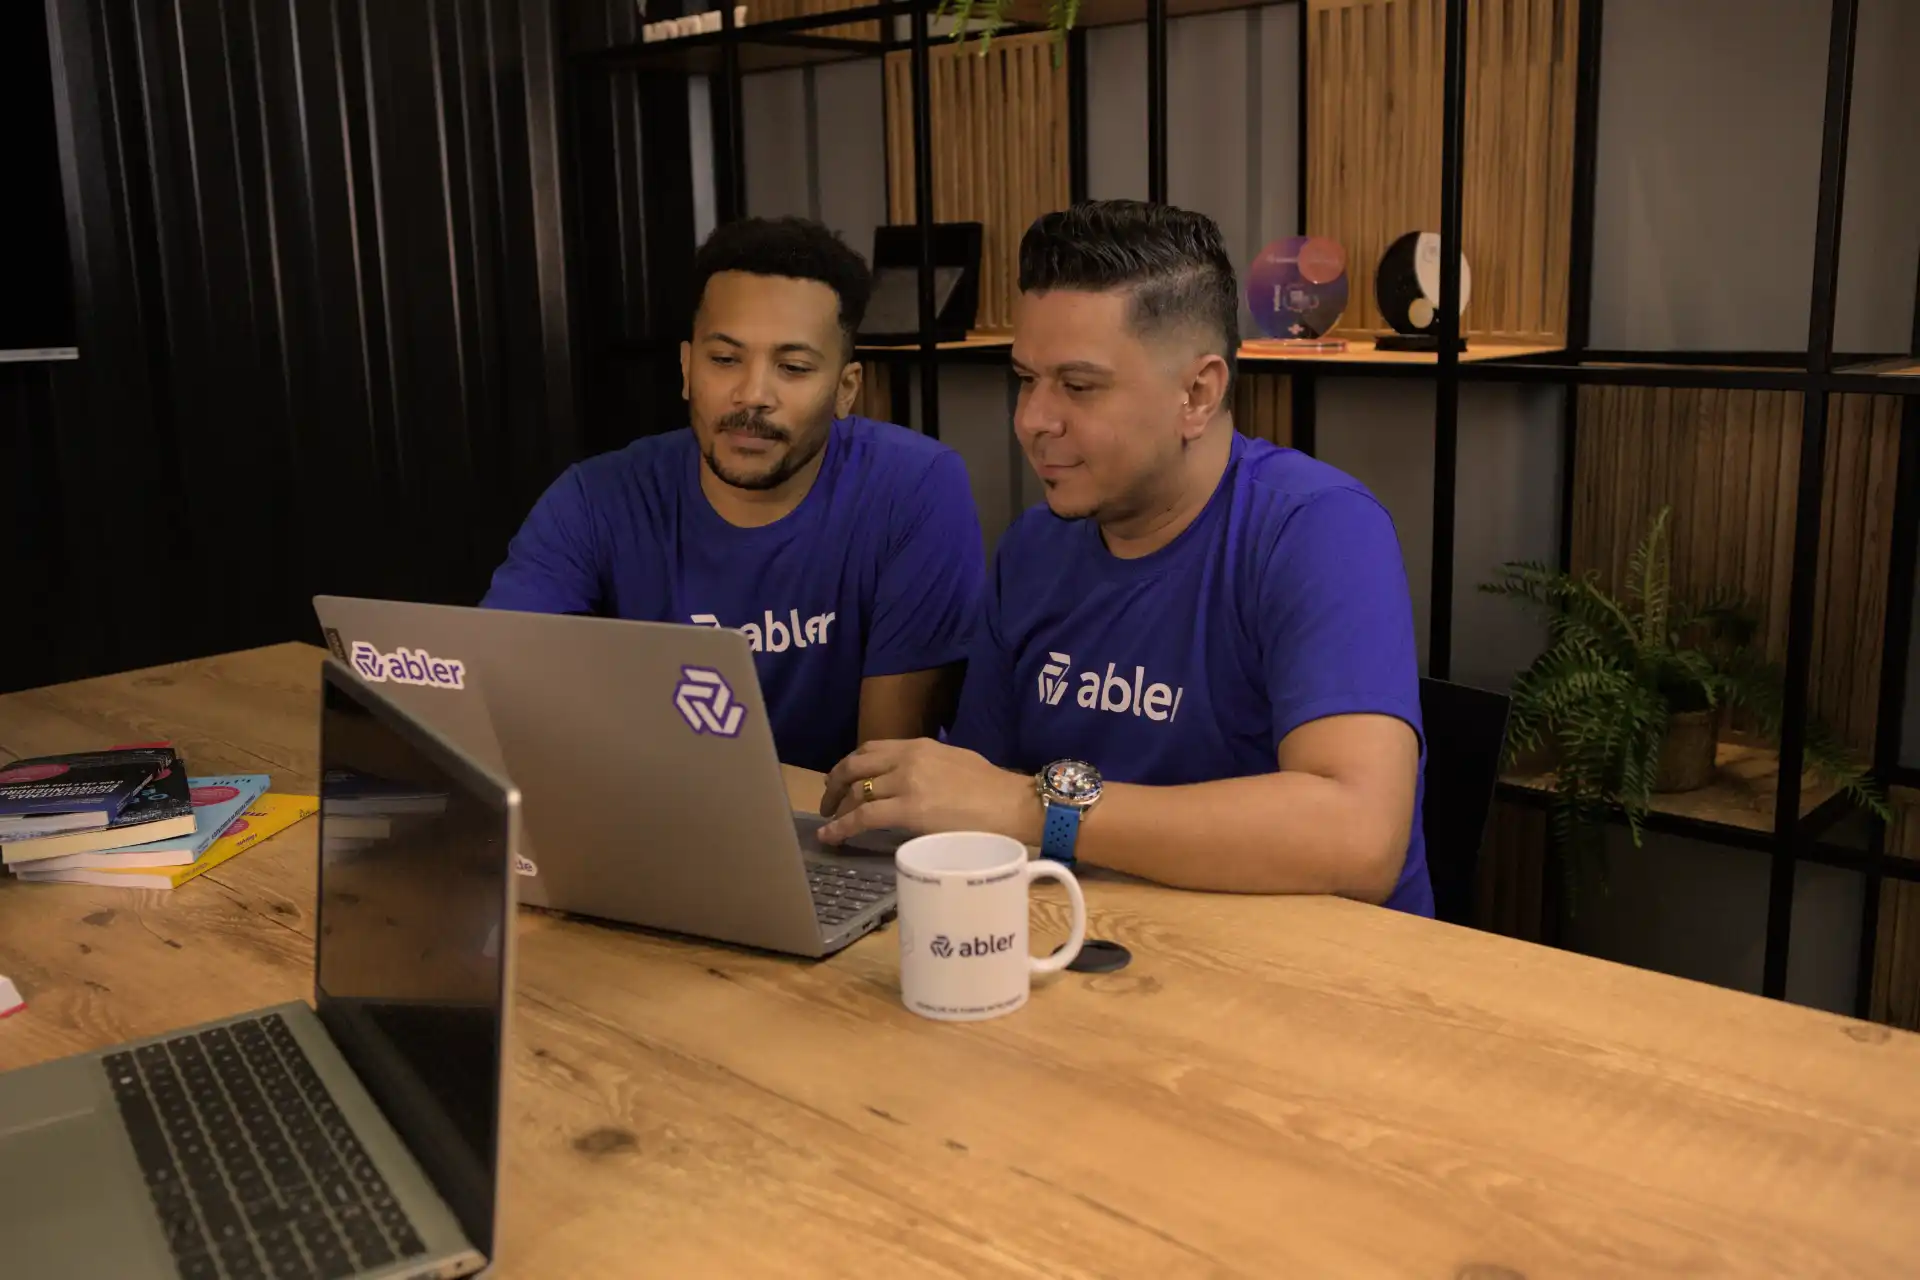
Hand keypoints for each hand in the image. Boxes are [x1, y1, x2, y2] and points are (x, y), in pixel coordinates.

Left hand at [818, 739, 1038, 845]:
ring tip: (830, 822)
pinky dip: (841, 827)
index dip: (850, 764)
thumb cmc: (993, 789)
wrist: (1012, 804)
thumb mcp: (955, 761)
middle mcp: (907, 759)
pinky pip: (863, 817)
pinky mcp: (908, 810)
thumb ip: (928, 767)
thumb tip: (913, 783)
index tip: (840, 777)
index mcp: (919, 746)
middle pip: (855, 766)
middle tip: (827, 800)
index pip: (871, 749)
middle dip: (835, 783)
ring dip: (837, 807)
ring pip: (857, 792)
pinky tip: (829, 836)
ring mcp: (906, 783)